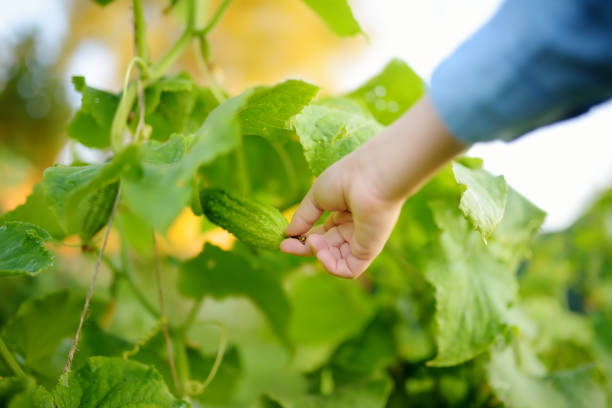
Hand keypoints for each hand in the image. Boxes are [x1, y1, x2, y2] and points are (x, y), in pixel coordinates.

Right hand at [280, 152, 403, 277]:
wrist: (371, 177)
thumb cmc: (346, 178)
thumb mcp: (316, 196)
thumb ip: (303, 217)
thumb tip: (288, 233)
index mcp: (343, 212)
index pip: (321, 233)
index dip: (302, 237)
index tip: (284, 240)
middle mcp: (353, 227)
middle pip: (326, 247)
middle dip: (304, 248)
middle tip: (286, 246)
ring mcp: (362, 240)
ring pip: (336, 259)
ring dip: (318, 254)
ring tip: (312, 241)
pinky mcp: (369, 250)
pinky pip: (349, 269)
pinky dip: (331, 266)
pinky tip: (321, 252)